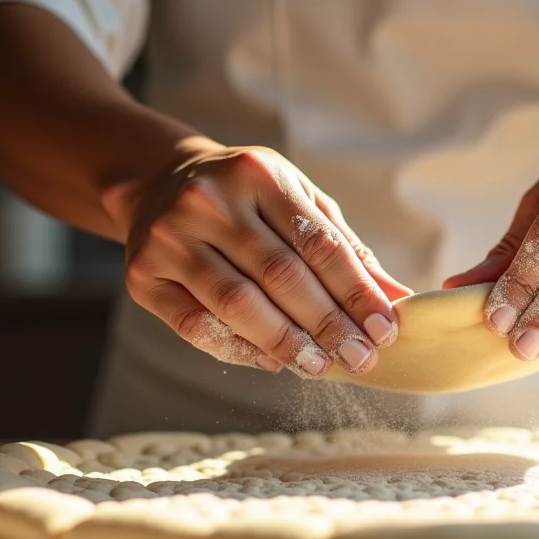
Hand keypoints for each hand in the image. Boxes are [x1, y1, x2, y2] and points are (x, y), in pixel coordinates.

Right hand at [105, 141, 412, 376]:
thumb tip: (395, 296)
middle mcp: (209, 200)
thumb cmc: (246, 196)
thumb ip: (342, 246)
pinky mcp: (143, 275)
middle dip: (328, 323)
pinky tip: (272, 361)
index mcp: (258, 172)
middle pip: (281, 275)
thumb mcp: (295, 200)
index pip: (318, 242)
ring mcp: (170, 237)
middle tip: (361, 358)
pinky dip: (239, 349)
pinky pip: (197, 325)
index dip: (356, 290)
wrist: (158, 182)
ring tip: (319, 366)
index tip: (384, 328)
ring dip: (286, 343)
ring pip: (238, 304)